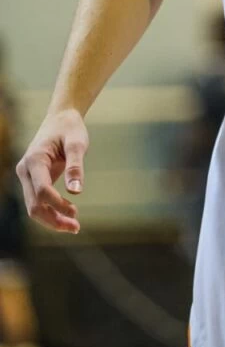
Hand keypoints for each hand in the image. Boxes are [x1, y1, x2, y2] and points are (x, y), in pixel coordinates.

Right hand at [16, 108, 88, 232]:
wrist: (61, 118)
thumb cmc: (70, 128)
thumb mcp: (77, 142)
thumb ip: (76, 165)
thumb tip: (76, 191)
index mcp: (34, 159)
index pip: (42, 190)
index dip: (57, 204)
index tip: (76, 212)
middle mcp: (25, 170)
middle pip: (33, 204)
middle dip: (53, 219)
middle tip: (76, 228)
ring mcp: (27, 176)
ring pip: (33, 207)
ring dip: (52, 219)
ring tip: (74, 227)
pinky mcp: (32, 180)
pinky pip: (38, 201)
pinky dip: (51, 212)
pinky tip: (67, 217)